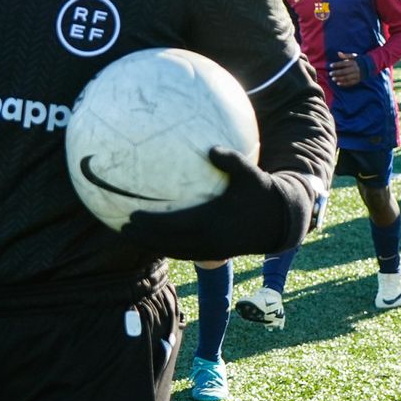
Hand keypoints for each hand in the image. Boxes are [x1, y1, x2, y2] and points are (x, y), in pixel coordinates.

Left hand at [120, 148, 318, 261]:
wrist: (280, 222)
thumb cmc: (263, 193)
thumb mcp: (250, 174)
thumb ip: (231, 160)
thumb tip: (211, 147)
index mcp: (210, 222)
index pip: (171, 226)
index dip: (149, 225)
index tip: (129, 217)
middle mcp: (207, 240)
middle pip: (166, 243)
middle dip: (142, 238)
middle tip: (120, 227)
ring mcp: (211, 250)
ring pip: (174, 250)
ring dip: (152, 244)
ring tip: (133, 235)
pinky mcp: (215, 253)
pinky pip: (186, 251)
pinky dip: (169, 246)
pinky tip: (159, 236)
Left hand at [330, 52, 363, 87]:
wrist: (368, 67)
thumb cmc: (358, 61)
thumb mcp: (353, 57)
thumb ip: (345, 56)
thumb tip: (338, 53)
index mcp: (353, 62)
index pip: (343, 63)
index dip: (336, 64)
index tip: (330, 65)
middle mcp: (355, 69)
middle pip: (344, 72)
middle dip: (336, 73)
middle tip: (330, 73)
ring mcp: (356, 75)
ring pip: (346, 78)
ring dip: (339, 79)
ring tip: (333, 79)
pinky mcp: (357, 80)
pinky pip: (350, 83)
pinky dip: (344, 84)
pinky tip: (338, 83)